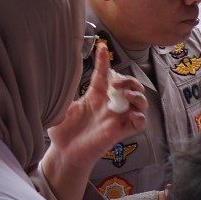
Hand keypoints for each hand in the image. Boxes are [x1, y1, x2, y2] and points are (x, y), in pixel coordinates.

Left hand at [41, 44, 146, 199]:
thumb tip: (59, 75)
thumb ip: (65, 92)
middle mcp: (110, 106)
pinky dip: (140, 117)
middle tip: (117, 84)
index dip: (103, 61)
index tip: (101, 47)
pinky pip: (140, 123)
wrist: (64, 152)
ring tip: (126, 96)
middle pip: (131, 88)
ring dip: (138, 96)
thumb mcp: (61, 107)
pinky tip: (131, 113)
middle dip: (129, 81)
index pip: (104, 74)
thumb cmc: (62, 132)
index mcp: (96, 97)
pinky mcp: (120, 132)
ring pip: (141, 103)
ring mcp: (117, 119)